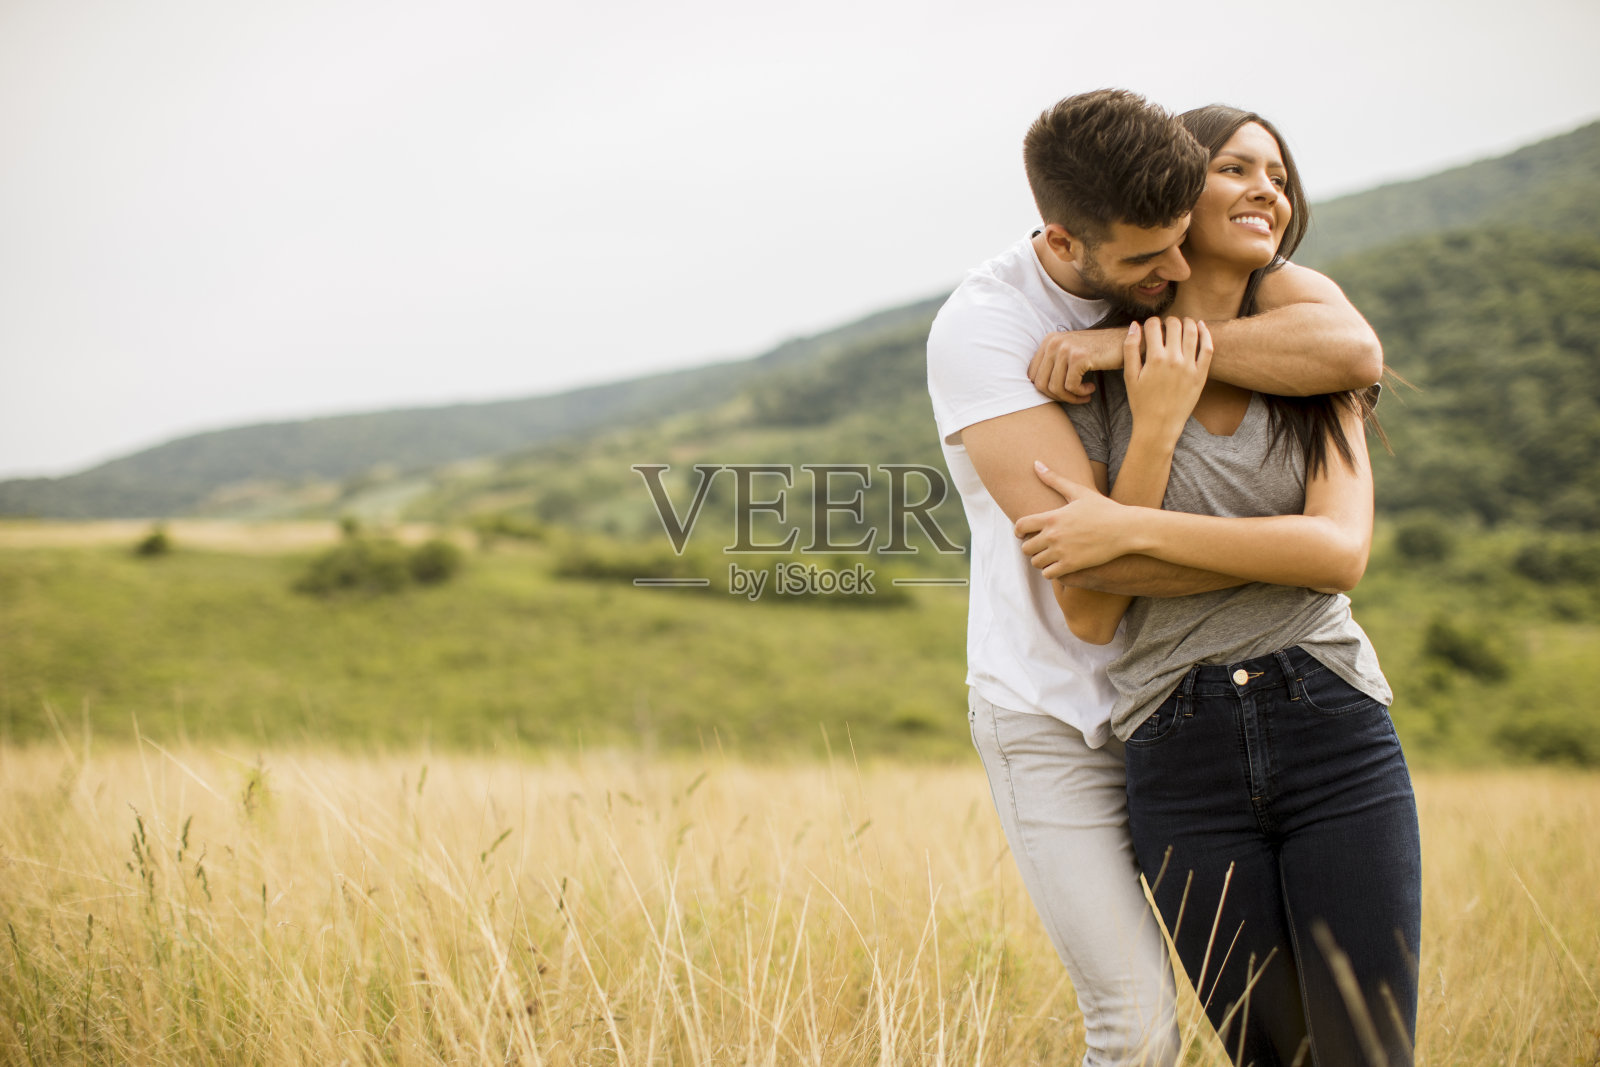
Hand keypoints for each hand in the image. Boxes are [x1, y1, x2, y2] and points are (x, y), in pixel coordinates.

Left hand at [1014, 461, 1134, 577]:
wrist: (1126, 529)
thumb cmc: (1104, 508)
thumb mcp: (1079, 491)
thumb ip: (1054, 479)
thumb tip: (1035, 463)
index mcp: (1052, 517)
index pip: (1020, 526)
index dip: (1018, 530)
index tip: (1023, 533)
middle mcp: (1054, 535)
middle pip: (1025, 548)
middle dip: (1030, 546)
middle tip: (1039, 546)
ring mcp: (1062, 552)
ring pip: (1036, 562)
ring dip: (1040, 560)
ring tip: (1049, 556)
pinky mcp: (1072, 565)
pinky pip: (1049, 574)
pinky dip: (1051, 571)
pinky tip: (1059, 565)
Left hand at [1028, 328, 1125, 403]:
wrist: (1125, 342)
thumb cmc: (1098, 352)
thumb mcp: (1070, 353)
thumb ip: (1052, 364)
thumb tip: (1035, 387)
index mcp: (1048, 341)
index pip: (1032, 375)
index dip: (1046, 391)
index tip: (1063, 393)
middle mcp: (1054, 342)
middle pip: (1041, 383)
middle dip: (1058, 397)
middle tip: (1074, 398)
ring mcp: (1065, 348)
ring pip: (1055, 387)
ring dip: (1071, 398)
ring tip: (1084, 396)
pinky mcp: (1078, 357)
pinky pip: (1071, 386)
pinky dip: (1080, 393)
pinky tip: (1091, 389)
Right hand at [1124, 317, 1212, 441]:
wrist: (1159, 425)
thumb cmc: (1141, 402)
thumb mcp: (1129, 376)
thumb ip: (1130, 349)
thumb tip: (1135, 325)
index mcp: (1154, 358)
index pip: (1154, 326)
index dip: (1150, 322)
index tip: (1150, 326)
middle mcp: (1174, 359)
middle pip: (1174, 325)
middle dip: (1168, 321)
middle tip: (1166, 325)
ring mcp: (1190, 366)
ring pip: (1192, 332)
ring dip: (1187, 322)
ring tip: (1183, 323)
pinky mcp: (1201, 374)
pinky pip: (1208, 348)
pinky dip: (1206, 333)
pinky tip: (1201, 326)